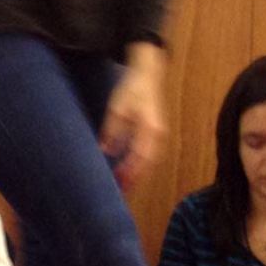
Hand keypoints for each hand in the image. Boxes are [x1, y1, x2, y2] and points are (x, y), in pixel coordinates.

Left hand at [99, 60, 165, 189]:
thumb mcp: (117, 108)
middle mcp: (157, 133)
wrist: (148, 74)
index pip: (141, 156)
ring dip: (138, 173)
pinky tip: (129, 170)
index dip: (131, 171)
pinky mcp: (156, 132)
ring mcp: (159, 133)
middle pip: (148, 162)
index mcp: (149, 127)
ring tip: (125, 185)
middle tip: (122, 191)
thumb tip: (106, 151)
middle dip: (136, 177)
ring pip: (150, 160)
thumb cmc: (132, 89)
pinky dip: (141, 164)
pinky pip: (150, 153)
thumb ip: (112, 130)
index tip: (119, 181)